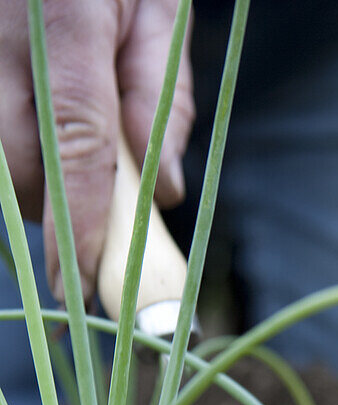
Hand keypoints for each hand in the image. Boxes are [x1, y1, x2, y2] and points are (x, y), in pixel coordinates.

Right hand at [0, 0, 193, 300]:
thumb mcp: (162, 7)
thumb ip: (161, 102)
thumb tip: (162, 196)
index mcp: (65, 12)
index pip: (73, 142)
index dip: (79, 224)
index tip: (84, 285)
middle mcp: (0, 28)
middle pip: (21, 160)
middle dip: (59, 209)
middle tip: (97, 221)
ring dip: (31, 183)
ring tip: (70, 170)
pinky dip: (11, 152)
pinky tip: (37, 143)